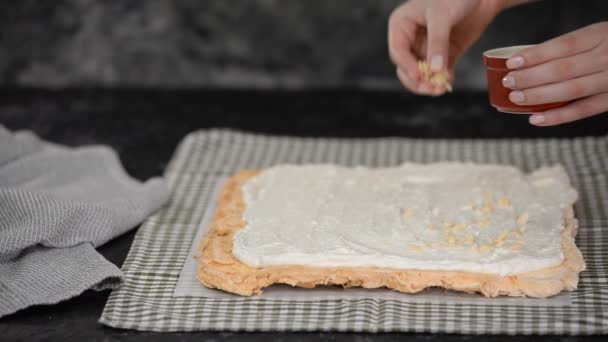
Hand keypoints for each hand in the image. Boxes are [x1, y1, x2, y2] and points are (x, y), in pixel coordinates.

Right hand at [388, 0, 503, 94]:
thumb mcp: (442, 16)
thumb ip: (437, 42)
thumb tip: (434, 69)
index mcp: (401, 25)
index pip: (398, 51)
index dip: (406, 65)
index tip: (419, 75)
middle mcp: (410, 39)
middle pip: (405, 67)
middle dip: (416, 80)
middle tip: (430, 87)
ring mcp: (426, 48)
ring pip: (420, 74)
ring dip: (428, 84)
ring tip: (440, 88)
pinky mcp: (443, 55)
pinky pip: (438, 73)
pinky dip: (442, 80)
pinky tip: (448, 83)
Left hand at [503, 22, 607, 125]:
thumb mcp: (595, 36)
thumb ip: (570, 48)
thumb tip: (526, 62)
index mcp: (600, 35)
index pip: (563, 46)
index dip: (535, 55)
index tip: (512, 63)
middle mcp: (607, 58)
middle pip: (562, 69)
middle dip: (531, 77)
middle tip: (509, 82)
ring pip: (570, 90)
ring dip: (539, 96)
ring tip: (516, 97)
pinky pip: (582, 111)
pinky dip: (557, 117)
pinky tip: (535, 118)